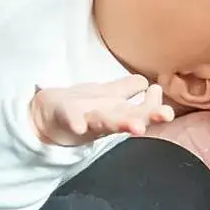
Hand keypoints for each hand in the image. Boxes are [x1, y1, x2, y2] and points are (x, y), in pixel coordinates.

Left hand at [31, 75, 174, 145]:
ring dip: (122, 122)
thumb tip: (147, 82)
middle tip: (166, 115)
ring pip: (107, 120)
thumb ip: (127, 89)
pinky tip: (80, 126)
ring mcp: (86, 118)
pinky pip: (71, 118)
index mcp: (117, 111)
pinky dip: (76, 122)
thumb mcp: (106, 96)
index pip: (142, 109)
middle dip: (147, 116)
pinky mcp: (65, 116)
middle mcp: (106, 117)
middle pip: (130, 117)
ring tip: (137, 127)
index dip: (155, 105)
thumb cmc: (80, 107)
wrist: (44, 115)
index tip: (162, 98)